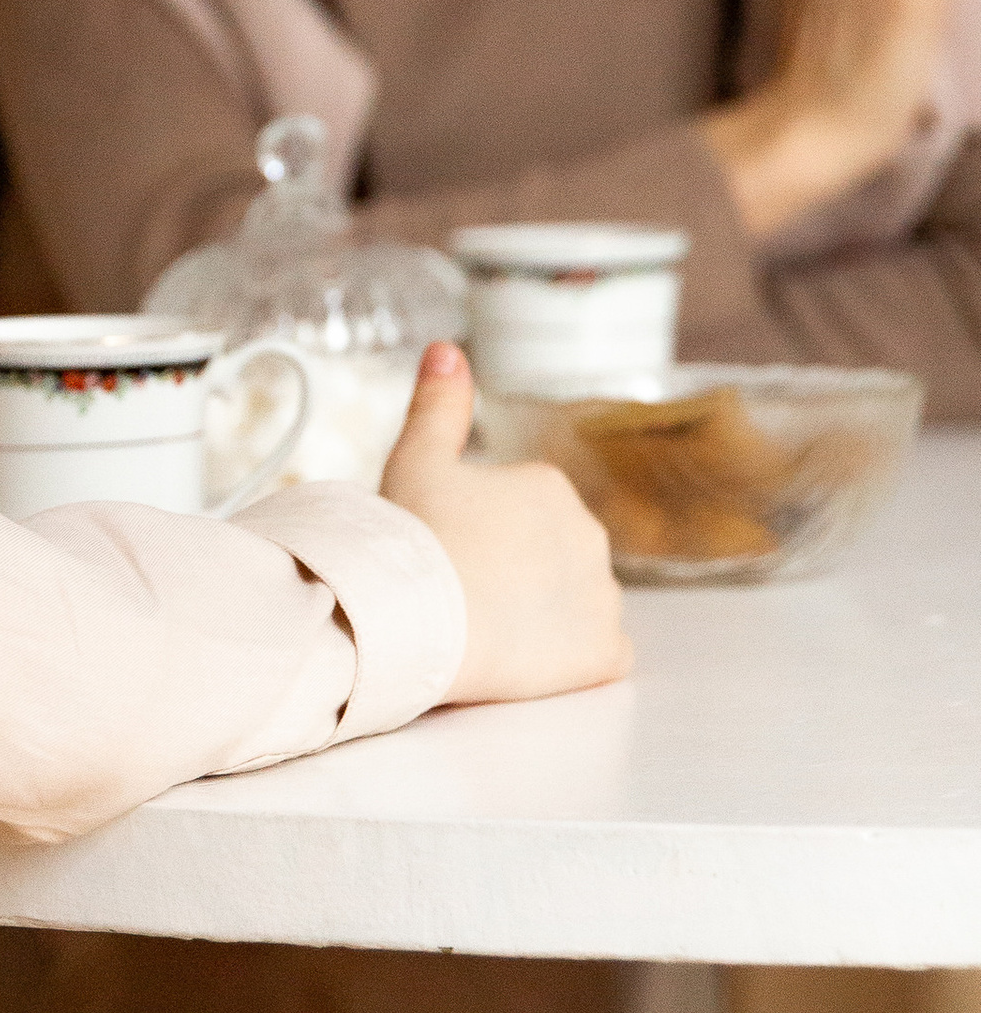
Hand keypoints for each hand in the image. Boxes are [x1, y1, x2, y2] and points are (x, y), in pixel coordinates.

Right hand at [379, 343, 630, 705]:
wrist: (416, 617)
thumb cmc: (411, 540)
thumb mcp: (415, 460)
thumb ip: (438, 405)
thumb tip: (447, 350)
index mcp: (549, 486)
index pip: (521, 517)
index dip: (478, 539)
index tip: (446, 554)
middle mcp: (590, 534)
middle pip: (551, 560)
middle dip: (515, 577)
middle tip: (460, 594)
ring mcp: (601, 596)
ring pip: (577, 605)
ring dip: (544, 618)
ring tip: (486, 632)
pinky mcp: (602, 652)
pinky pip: (599, 654)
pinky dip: (572, 660)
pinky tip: (529, 663)